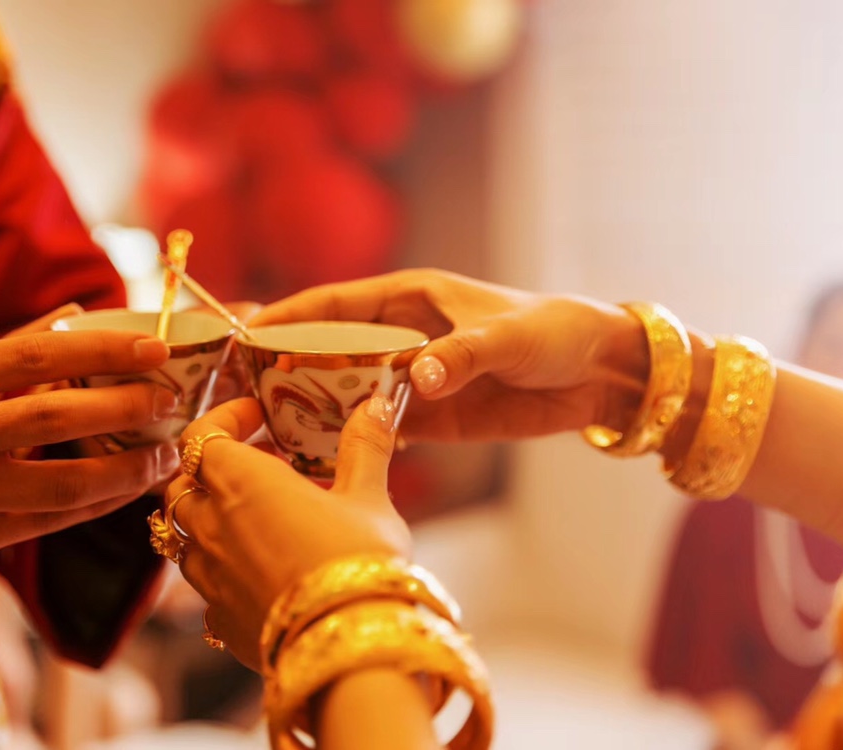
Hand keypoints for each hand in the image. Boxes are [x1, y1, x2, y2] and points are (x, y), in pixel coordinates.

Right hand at [0, 309, 182, 590]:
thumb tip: (76, 314)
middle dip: (126, 408)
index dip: (105, 350)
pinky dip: (93, 506)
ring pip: (62, 482)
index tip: (156, 349)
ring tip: (164, 457)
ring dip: (126, 470)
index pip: (37, 354)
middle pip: (57, 416)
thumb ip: (5, 350)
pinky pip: (46, 523)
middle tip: (168, 401)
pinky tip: (125, 493)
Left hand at [166, 396, 410, 669]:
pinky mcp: (220, 619)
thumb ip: (364, 446)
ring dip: (209, 521)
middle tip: (257, 467)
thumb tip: (378, 404)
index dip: (223, 419)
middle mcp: (212, 525)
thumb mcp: (369, 497)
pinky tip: (259, 573)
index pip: (202, 435)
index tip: (255, 416)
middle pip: (183, 484)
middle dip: (211, 470)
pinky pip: (203, 587)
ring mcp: (209, 577)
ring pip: (184, 537)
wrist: (351, 650)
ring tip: (254, 520)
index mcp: (241, 481)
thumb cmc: (359, 563)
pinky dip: (222, 571)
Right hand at [253, 268, 645, 441]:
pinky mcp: (432, 417)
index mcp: (411, 298)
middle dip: (288, 368)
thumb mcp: (506, 336)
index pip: (336, 304)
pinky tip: (325, 460)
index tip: (246, 334)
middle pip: (330, 351)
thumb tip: (411, 380)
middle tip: (243, 395)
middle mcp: (402, 337)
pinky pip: (380, 429)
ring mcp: (413, 380)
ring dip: (315, 411)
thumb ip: (459, 356)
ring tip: (270, 434)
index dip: (289, 317)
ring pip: (348, 394)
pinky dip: (354, 441)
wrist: (598, 373)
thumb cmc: (552, 330)